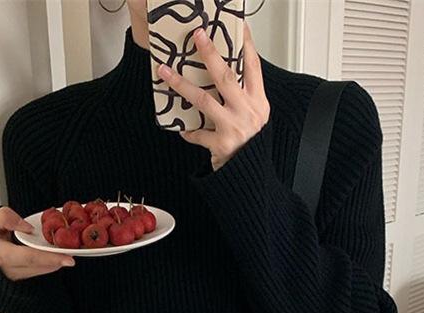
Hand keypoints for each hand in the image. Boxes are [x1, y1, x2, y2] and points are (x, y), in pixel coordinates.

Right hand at [0, 207, 75, 281]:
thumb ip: (6, 219)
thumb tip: (27, 228)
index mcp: (0, 254)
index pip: (27, 257)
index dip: (48, 258)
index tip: (68, 259)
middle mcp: (9, 270)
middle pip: (38, 266)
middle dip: (57, 261)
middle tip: (72, 258)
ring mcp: (18, 277)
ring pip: (42, 270)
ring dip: (56, 262)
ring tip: (67, 252)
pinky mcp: (24, 280)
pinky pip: (41, 271)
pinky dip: (51, 263)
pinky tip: (58, 255)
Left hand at [157, 22, 269, 171]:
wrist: (251, 176)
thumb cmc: (250, 145)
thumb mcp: (255, 117)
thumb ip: (243, 96)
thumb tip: (221, 71)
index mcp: (259, 103)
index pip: (253, 67)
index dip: (245, 45)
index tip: (237, 26)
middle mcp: (248, 113)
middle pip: (226, 77)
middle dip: (210, 54)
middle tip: (197, 36)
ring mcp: (234, 128)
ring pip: (204, 100)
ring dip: (181, 85)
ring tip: (165, 72)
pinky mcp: (220, 145)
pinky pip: (197, 133)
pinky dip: (188, 130)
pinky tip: (181, 127)